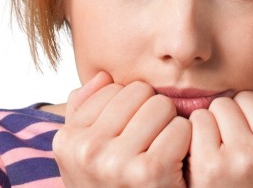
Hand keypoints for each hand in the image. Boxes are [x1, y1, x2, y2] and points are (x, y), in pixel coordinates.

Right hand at [53, 72, 191, 187]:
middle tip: (153, 138)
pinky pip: (180, 128)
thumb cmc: (110, 185)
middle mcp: (87, 150)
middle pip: (139, 92)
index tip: (131, 130)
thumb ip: (84, 111)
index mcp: (68, 140)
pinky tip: (177, 159)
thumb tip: (103, 76)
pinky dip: (185, 141)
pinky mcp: (149, 173)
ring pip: (161, 106)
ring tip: (164, 147)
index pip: (112, 87)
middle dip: (152, 110)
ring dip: (170, 124)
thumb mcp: (83, 154)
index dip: (130, 105)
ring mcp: (116, 162)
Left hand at [186, 70, 252, 187]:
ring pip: (220, 105)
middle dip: (236, 117)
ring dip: (215, 123)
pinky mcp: (212, 167)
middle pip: (244, 98)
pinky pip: (199, 121)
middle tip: (237, 148)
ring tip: (222, 152)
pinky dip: (197, 135)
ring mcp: (246, 159)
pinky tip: (204, 157)